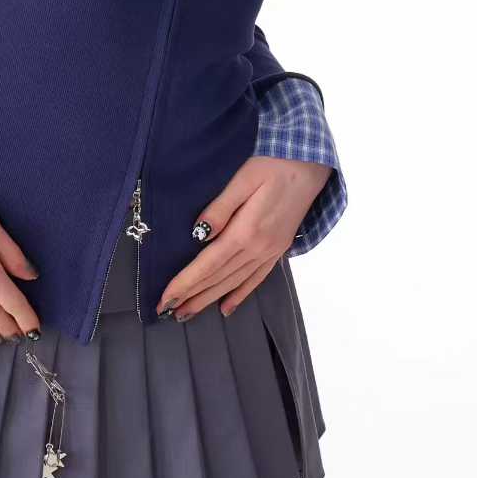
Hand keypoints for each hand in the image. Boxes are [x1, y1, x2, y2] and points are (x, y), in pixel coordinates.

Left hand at [155, 156, 331, 320]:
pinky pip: (257, 279)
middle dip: (192, 296)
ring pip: (235, 282)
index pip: (208, 264)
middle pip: (219, 278)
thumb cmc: (274, 164)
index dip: (185, 282)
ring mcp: (270, 251)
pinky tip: (226, 307)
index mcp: (246, 231)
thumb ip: (220, 208)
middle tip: (168, 312)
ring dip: (210, 299)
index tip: (165, 298)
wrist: (311, 165)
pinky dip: (240, 295)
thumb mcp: (244, 178)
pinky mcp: (278, 249)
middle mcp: (258, 248)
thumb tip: (198, 234)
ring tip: (188, 313)